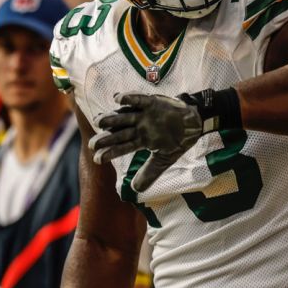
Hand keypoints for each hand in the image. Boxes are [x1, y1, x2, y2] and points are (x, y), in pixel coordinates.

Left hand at [90, 93, 208, 191]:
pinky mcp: (152, 103)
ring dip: (111, 118)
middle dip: (106, 139)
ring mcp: (143, 115)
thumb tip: (135, 189)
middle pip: (118, 133)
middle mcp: (138, 126)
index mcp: (139, 139)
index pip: (121, 147)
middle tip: (93, 145)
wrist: (194, 124)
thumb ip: (149, 173)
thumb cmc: (177, 140)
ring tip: (99, 122)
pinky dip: (129, 99)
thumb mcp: (163, 160)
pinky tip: (117, 99)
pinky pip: (139, 100)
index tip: (98, 160)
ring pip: (124, 116)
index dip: (110, 153)